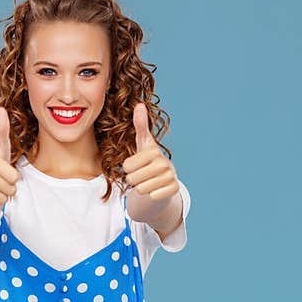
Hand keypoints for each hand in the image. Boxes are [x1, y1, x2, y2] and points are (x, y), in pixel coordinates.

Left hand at [122, 103, 180, 224]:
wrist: (162, 181)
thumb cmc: (148, 161)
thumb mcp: (142, 144)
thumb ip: (140, 126)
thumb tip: (139, 104)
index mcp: (153, 151)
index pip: (127, 166)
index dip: (127, 169)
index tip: (135, 166)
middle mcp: (164, 163)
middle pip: (133, 179)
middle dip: (133, 180)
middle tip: (140, 176)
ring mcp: (171, 177)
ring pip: (141, 189)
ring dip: (141, 189)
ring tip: (146, 182)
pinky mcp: (174, 190)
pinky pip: (152, 196)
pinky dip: (151, 195)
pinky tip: (155, 189)